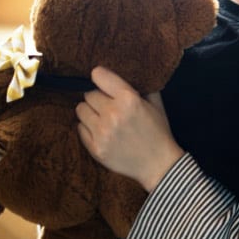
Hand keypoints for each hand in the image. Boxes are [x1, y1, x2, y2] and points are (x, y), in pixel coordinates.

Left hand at [76, 66, 183, 191]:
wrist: (158, 165)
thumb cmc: (158, 132)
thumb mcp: (156, 104)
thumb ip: (141, 87)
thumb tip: (126, 73)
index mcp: (129, 99)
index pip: (100, 76)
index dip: (100, 76)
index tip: (101, 79)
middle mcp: (113, 113)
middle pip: (89, 94)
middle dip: (98, 97)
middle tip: (108, 104)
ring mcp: (102, 132)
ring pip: (81, 110)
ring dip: (90, 111)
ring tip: (102, 117)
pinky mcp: (95, 148)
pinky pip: (80, 128)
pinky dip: (88, 128)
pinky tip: (101, 131)